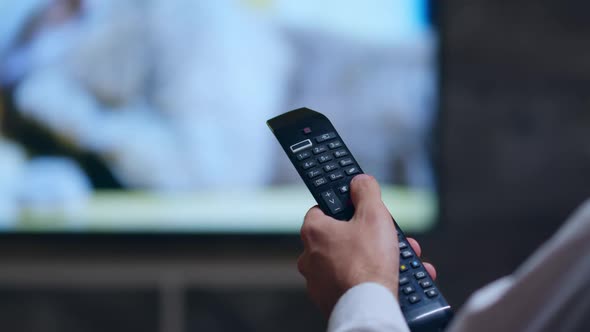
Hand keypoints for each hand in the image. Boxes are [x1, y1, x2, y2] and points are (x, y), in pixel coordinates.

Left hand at [297, 174, 436, 316]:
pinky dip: (374, 280)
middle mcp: (310, 257)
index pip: (323, 209)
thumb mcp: (373, 216)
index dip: (345, 206)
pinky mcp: (331, 300)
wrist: (369, 309)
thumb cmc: (367, 265)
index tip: (360, 206)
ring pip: (353, 262)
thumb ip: (366, 193)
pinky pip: (355, 284)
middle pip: (343, 237)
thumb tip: (360, 181)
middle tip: (391, 237)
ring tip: (405, 261)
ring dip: (380, 259)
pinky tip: (399, 280)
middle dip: (372, 236)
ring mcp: (319, 281)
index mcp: (314, 232)